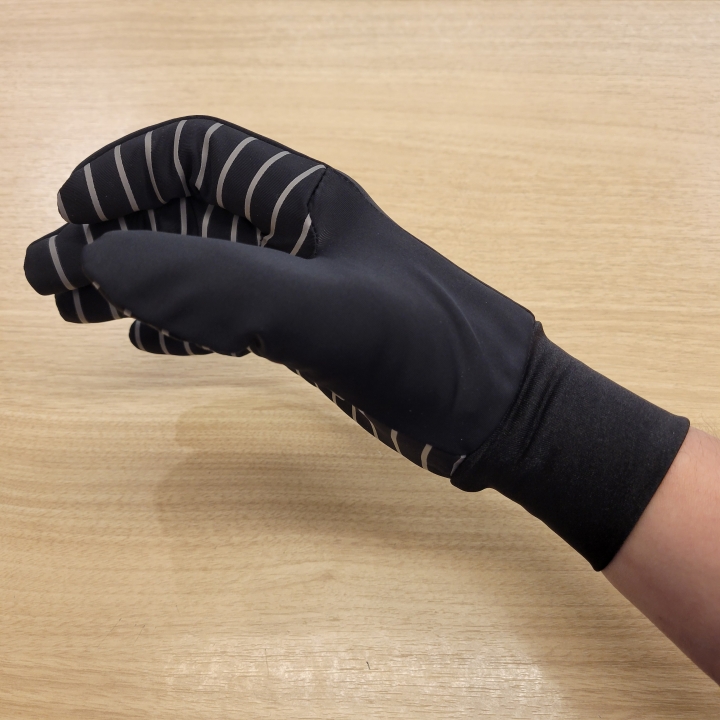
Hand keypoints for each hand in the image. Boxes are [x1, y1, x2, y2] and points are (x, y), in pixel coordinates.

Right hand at [24, 116, 534, 477]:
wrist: (498, 412)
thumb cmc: (434, 352)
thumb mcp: (331, 312)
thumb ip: (224, 284)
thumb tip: (111, 262)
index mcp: (307, 202)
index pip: (199, 156)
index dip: (128, 173)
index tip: (72, 211)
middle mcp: (300, 235)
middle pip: (186, 215)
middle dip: (115, 236)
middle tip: (48, 273)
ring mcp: (303, 287)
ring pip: (201, 269)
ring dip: (137, 283)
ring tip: (75, 305)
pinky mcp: (311, 336)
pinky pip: (229, 317)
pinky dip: (182, 324)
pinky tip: (146, 340)